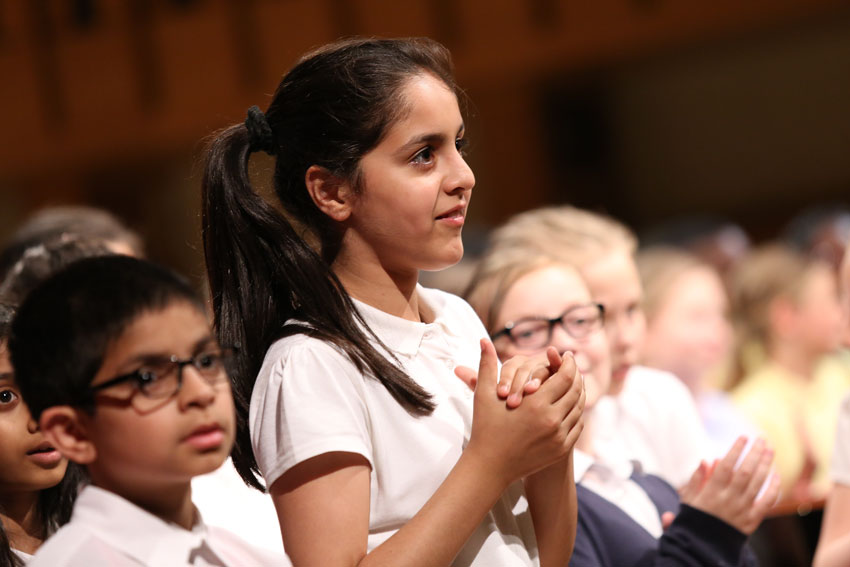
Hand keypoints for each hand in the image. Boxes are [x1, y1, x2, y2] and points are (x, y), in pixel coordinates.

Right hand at [466, 340, 584, 484]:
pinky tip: (571, 406)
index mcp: (536, 403)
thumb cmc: (485, 428)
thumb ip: (487, 365)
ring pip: (579, 409)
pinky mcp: (561, 449)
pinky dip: (577, 413)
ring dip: (579, 393)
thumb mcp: (484, 395)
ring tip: (574, 383)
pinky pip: (577, 426)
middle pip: (576, 391)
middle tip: (573, 367)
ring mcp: (559, 437)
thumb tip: (483, 339)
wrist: (490, 466)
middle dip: (576, 376)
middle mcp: (552, 420)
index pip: (565, 376)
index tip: (567, 355)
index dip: (569, 363)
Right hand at [682, 437, 779, 534]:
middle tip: (761, 439)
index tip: (743, 437)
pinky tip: (776, 476)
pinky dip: (773, 489)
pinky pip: (767, 503)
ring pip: (757, 484)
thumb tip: (706, 460)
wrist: (704, 546)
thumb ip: (696, 479)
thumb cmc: (695, 518)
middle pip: (745, 472)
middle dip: (754, 453)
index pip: (726, 466)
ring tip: (770, 450)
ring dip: (765, 465)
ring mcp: (742, 510)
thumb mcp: (688, 498)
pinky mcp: (752, 520)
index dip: (736, 450)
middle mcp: (728, 500)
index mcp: (711, 492)